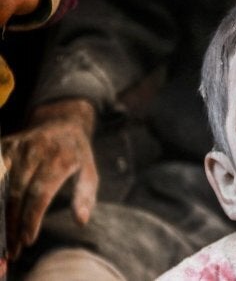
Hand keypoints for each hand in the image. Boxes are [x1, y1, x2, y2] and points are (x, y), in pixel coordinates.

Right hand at [2, 99, 97, 258]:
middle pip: (16, 194)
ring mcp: (15, 148)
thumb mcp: (89, 172)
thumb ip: (85, 196)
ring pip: (0, 186)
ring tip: (4, 239)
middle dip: (12, 224)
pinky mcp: (3, 146)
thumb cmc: (76, 155)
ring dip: (0, 215)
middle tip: (13, 249)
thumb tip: (81, 221)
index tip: (28, 241)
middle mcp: (35, 152)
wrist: (62, 122)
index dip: (31, 219)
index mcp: (59, 159)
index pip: (40, 194)